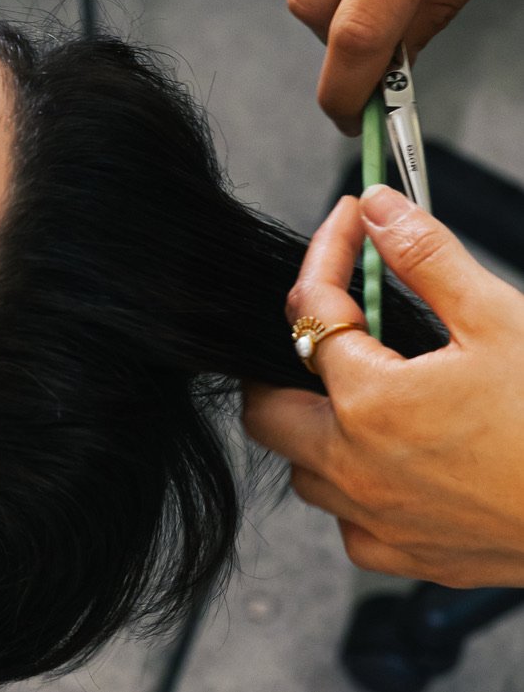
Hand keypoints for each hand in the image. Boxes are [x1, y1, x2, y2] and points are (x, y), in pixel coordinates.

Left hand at [243, 187, 523, 585]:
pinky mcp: (408, 557)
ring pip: (304, 471)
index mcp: (369, 402)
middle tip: (327, 326)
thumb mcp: (498, 319)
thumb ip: (426, 257)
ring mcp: (377, 521)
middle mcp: (355, 468)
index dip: (326, 258)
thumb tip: (379, 208)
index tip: (349, 229)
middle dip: (283, 361)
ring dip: (316, 429)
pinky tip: (395, 461)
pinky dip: (356, 488)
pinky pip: (349, 524)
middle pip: (267, 408)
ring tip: (363, 391)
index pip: (310, 311)